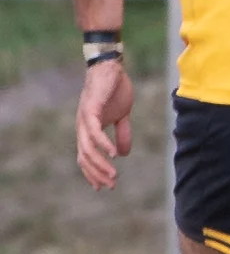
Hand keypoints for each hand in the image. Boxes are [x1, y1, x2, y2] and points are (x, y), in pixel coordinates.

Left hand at [74, 57, 132, 189]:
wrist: (111, 67)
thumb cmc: (115, 90)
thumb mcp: (122, 116)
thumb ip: (122, 134)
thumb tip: (122, 154)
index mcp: (89, 129)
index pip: (86, 157)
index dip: (93, 173)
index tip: (104, 186)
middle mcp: (83, 127)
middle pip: (85, 157)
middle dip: (97, 174)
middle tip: (112, 185)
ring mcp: (85, 119)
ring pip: (88, 148)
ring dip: (100, 164)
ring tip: (113, 175)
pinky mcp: (91, 110)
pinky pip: (94, 131)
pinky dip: (103, 144)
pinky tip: (113, 154)